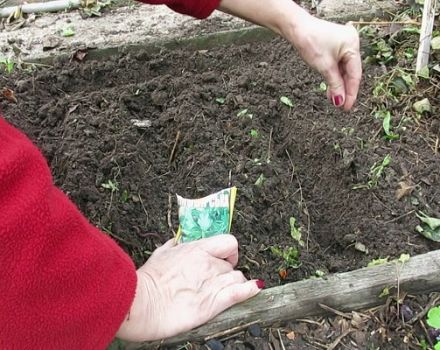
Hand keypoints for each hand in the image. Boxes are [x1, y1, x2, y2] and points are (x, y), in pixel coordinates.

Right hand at [116, 235, 262, 341]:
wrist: (140, 303)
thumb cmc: (147, 280)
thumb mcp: (159, 255)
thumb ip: (172, 247)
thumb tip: (176, 242)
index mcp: (196, 249)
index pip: (228, 242)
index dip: (230, 251)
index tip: (226, 258)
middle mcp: (208, 263)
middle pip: (231, 265)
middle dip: (226, 274)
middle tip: (215, 282)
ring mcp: (212, 282)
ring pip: (237, 278)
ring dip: (233, 285)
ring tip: (223, 292)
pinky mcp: (213, 302)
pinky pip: (240, 292)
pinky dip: (249, 291)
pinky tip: (253, 290)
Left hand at [218, 0, 361, 110]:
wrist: (296, 28)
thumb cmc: (310, 42)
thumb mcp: (324, 67)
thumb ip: (334, 85)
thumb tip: (340, 101)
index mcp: (353, 46)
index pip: (355, 75)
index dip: (351, 93)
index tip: (347, 107)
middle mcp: (352, 44)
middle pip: (351, 72)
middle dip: (344, 90)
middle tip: (341, 106)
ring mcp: (344, 44)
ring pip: (344, 70)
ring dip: (338, 85)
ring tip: (334, 100)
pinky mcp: (336, 46)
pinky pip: (339, 64)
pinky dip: (334, 76)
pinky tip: (331, 89)